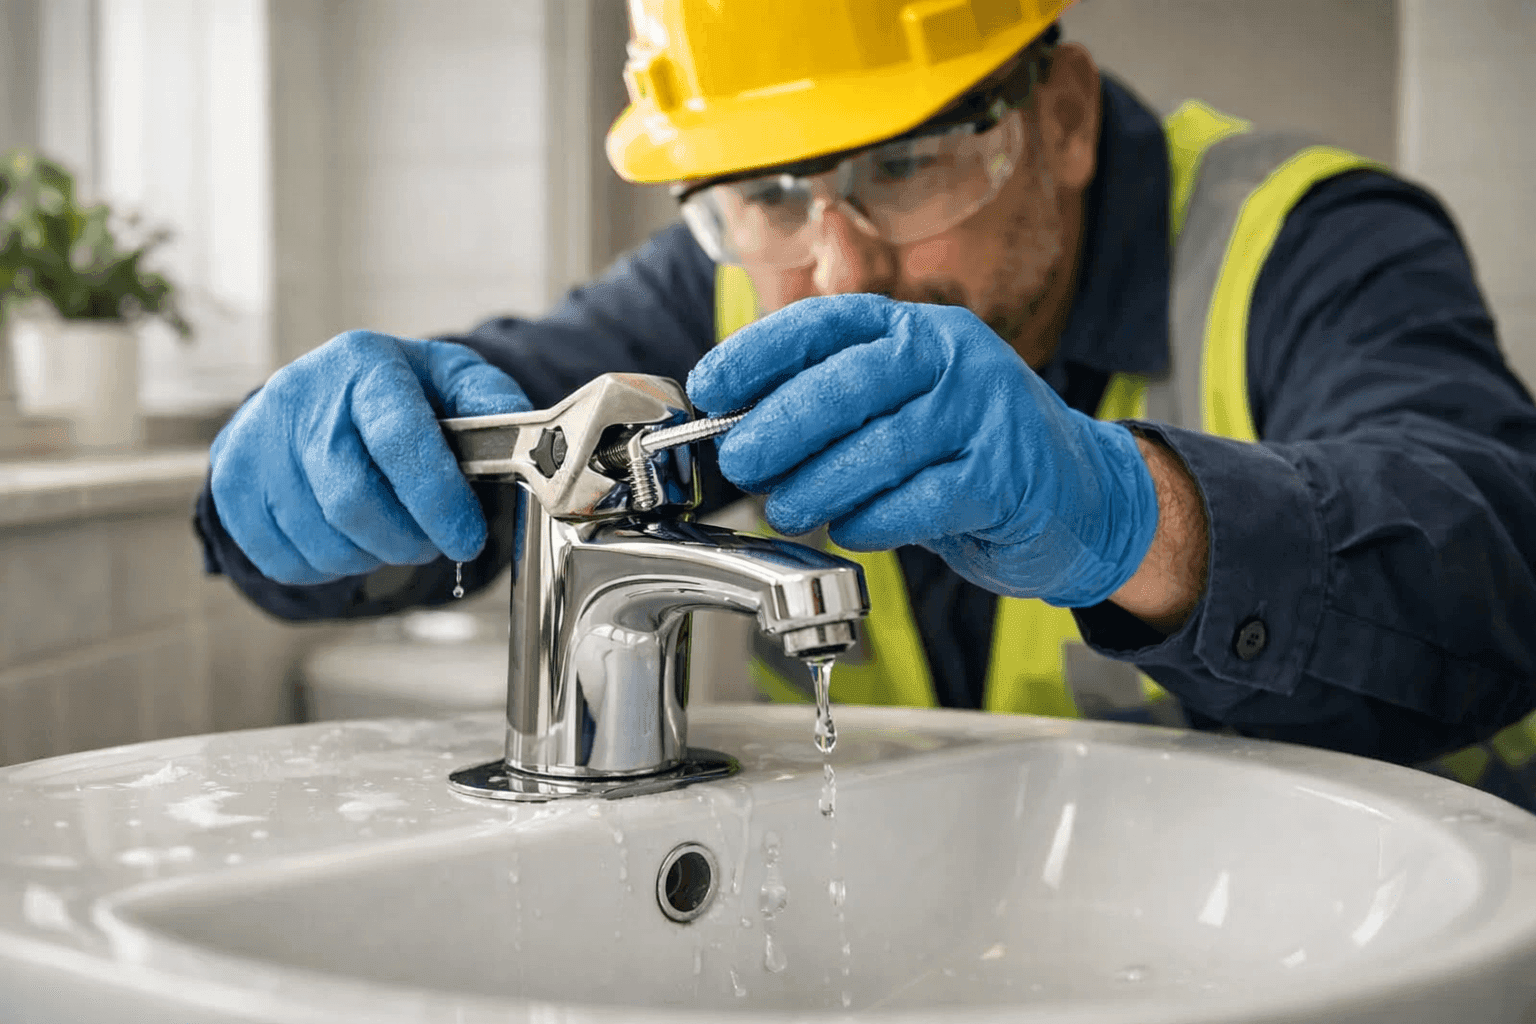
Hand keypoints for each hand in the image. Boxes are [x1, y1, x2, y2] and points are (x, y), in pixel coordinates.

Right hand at [210, 330, 530, 584]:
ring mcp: (256, 438)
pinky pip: (282, 557)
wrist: (319, 395)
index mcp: (365, 364)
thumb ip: (494, 408)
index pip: (399, 440)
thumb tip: (532, 445)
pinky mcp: (230, 481)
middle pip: (351, 500)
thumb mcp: (455, 382)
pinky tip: (349, 538)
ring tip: (393, 534)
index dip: (436, 500)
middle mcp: (301, 394)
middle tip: (433, 542)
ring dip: (371, 556)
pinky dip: (327, 567)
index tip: (466, 538)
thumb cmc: (401, 396)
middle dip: (406, 539)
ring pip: (319, 538)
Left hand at [686, 294, 1159, 607]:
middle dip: (778, 427)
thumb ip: (836, 408)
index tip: (709, 387)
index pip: (825, 324)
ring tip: (789, 509)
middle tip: (740, 463)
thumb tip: (739, 429)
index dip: (757, 353)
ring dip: (818, 486)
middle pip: (846, 384)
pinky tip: (853, 530)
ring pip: (878, 448)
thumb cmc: (970, 451)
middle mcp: (955, 356)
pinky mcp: (1007, 477)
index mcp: (917, 329)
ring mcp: (987, 412)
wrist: (1082, 496)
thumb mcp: (905, 407)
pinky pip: (919, 502)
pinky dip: (873, 522)